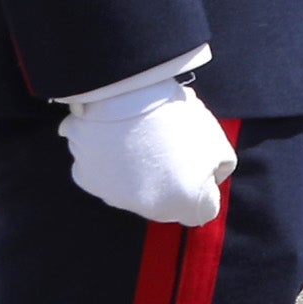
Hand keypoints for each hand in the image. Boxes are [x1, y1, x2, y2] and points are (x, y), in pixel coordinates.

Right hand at [63, 78, 234, 226]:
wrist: (125, 91)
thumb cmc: (176, 115)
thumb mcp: (216, 142)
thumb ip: (216, 170)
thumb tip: (206, 179)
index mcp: (182, 203)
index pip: (201, 211)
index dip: (203, 188)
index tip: (198, 167)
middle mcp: (147, 208)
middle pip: (166, 205)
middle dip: (170, 184)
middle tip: (169, 149)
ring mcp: (113, 196)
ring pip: (132, 191)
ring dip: (139, 174)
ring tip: (142, 139)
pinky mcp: (86, 180)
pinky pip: (103, 177)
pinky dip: (110, 164)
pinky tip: (116, 140)